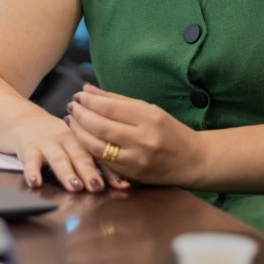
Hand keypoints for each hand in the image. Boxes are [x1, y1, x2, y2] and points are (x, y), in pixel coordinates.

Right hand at [10, 111, 115, 192]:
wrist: (25, 119)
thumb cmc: (58, 138)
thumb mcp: (77, 143)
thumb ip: (96, 160)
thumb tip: (124, 184)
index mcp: (82, 139)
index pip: (99, 155)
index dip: (111, 170)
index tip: (122, 184)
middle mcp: (67, 140)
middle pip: (80, 155)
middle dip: (90, 172)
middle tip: (97, 186)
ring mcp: (48, 144)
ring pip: (58, 159)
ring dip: (67, 173)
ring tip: (74, 186)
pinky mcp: (28, 148)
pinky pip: (30, 161)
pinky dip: (32, 172)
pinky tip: (35, 183)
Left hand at [67, 84, 202, 185]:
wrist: (192, 160)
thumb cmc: (170, 130)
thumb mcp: (148, 109)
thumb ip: (116, 100)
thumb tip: (87, 89)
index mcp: (149, 118)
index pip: (110, 108)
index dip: (90, 101)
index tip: (78, 95)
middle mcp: (143, 139)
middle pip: (100, 126)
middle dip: (81, 115)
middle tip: (71, 106)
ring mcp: (136, 159)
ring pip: (97, 146)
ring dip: (79, 132)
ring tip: (71, 121)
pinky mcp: (131, 174)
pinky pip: (103, 161)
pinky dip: (89, 148)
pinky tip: (81, 138)